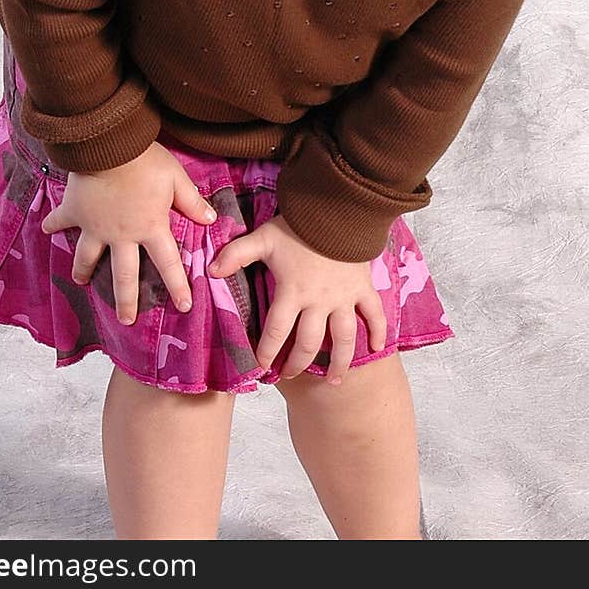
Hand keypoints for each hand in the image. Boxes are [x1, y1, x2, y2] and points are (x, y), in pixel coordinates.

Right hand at [40, 142, 216, 324]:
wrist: (108, 145)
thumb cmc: (146, 160)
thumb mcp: (176, 178)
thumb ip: (192, 201)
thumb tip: (212, 220)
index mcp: (150, 227)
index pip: (168, 263)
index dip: (178, 286)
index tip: (184, 306)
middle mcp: (121, 234)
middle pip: (124, 275)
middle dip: (126, 300)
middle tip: (126, 320)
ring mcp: (94, 226)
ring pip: (88, 257)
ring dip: (84, 270)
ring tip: (81, 281)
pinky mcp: (74, 211)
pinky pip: (61, 221)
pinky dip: (52, 224)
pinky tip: (45, 228)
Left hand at [208, 215, 386, 384]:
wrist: (337, 207)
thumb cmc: (299, 224)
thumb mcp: (263, 237)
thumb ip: (236, 254)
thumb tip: (210, 270)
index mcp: (293, 292)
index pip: (276, 332)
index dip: (267, 352)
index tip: (262, 367)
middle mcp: (319, 301)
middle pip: (308, 343)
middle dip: (297, 363)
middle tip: (288, 374)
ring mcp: (344, 297)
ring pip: (344, 339)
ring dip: (338, 362)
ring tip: (333, 380)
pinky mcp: (363, 288)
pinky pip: (375, 315)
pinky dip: (378, 332)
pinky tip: (377, 348)